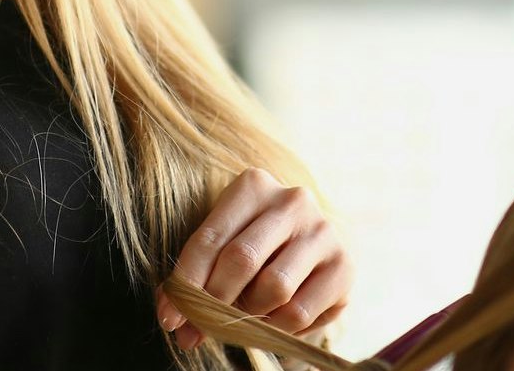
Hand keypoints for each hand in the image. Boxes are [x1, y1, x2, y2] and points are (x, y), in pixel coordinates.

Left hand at [155, 168, 351, 350]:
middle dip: (215, 301)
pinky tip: (270, 321)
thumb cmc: (257, 245)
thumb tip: (175, 320)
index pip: (210, 238)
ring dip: (250, 313)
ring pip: (274, 288)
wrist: (313, 246)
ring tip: (243, 316)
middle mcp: (292, 200)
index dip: (186, 282)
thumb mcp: (224, 245)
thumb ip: (196, 276)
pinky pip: (300, 311)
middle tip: (202, 325)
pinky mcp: (343, 266)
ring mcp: (322, 231)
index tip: (170, 319)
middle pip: (241, 260)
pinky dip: (277, 327)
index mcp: (253, 185)